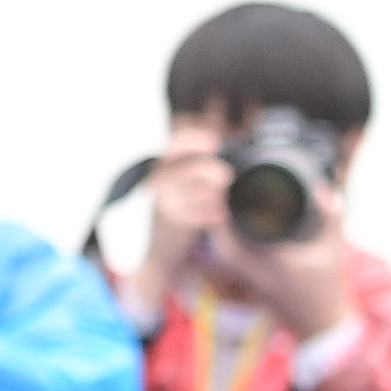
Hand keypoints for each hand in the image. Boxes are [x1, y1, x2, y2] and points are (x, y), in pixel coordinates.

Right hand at [121, 146, 228, 325]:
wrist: (160, 250)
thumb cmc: (182, 209)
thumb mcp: (190, 182)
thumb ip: (204, 165)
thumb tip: (233, 145)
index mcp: (165, 164)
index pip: (174, 143)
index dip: (192, 139)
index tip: (216, 142)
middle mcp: (157, 182)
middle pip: (176, 169)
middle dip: (203, 170)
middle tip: (226, 176)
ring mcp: (159, 204)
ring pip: (179, 193)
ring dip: (205, 194)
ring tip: (221, 199)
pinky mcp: (165, 225)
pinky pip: (183, 218)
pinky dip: (204, 216)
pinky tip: (220, 215)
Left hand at [205, 195, 354, 339]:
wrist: (323, 324)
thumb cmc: (328, 287)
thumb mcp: (334, 249)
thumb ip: (330, 217)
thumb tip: (324, 189)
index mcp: (273, 260)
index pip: (239, 235)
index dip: (227, 214)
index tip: (228, 192)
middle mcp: (256, 272)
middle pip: (222, 244)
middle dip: (217, 222)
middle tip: (220, 200)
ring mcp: (251, 282)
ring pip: (225, 255)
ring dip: (222, 234)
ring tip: (226, 212)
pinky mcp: (252, 287)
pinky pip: (233, 263)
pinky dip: (231, 247)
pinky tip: (236, 233)